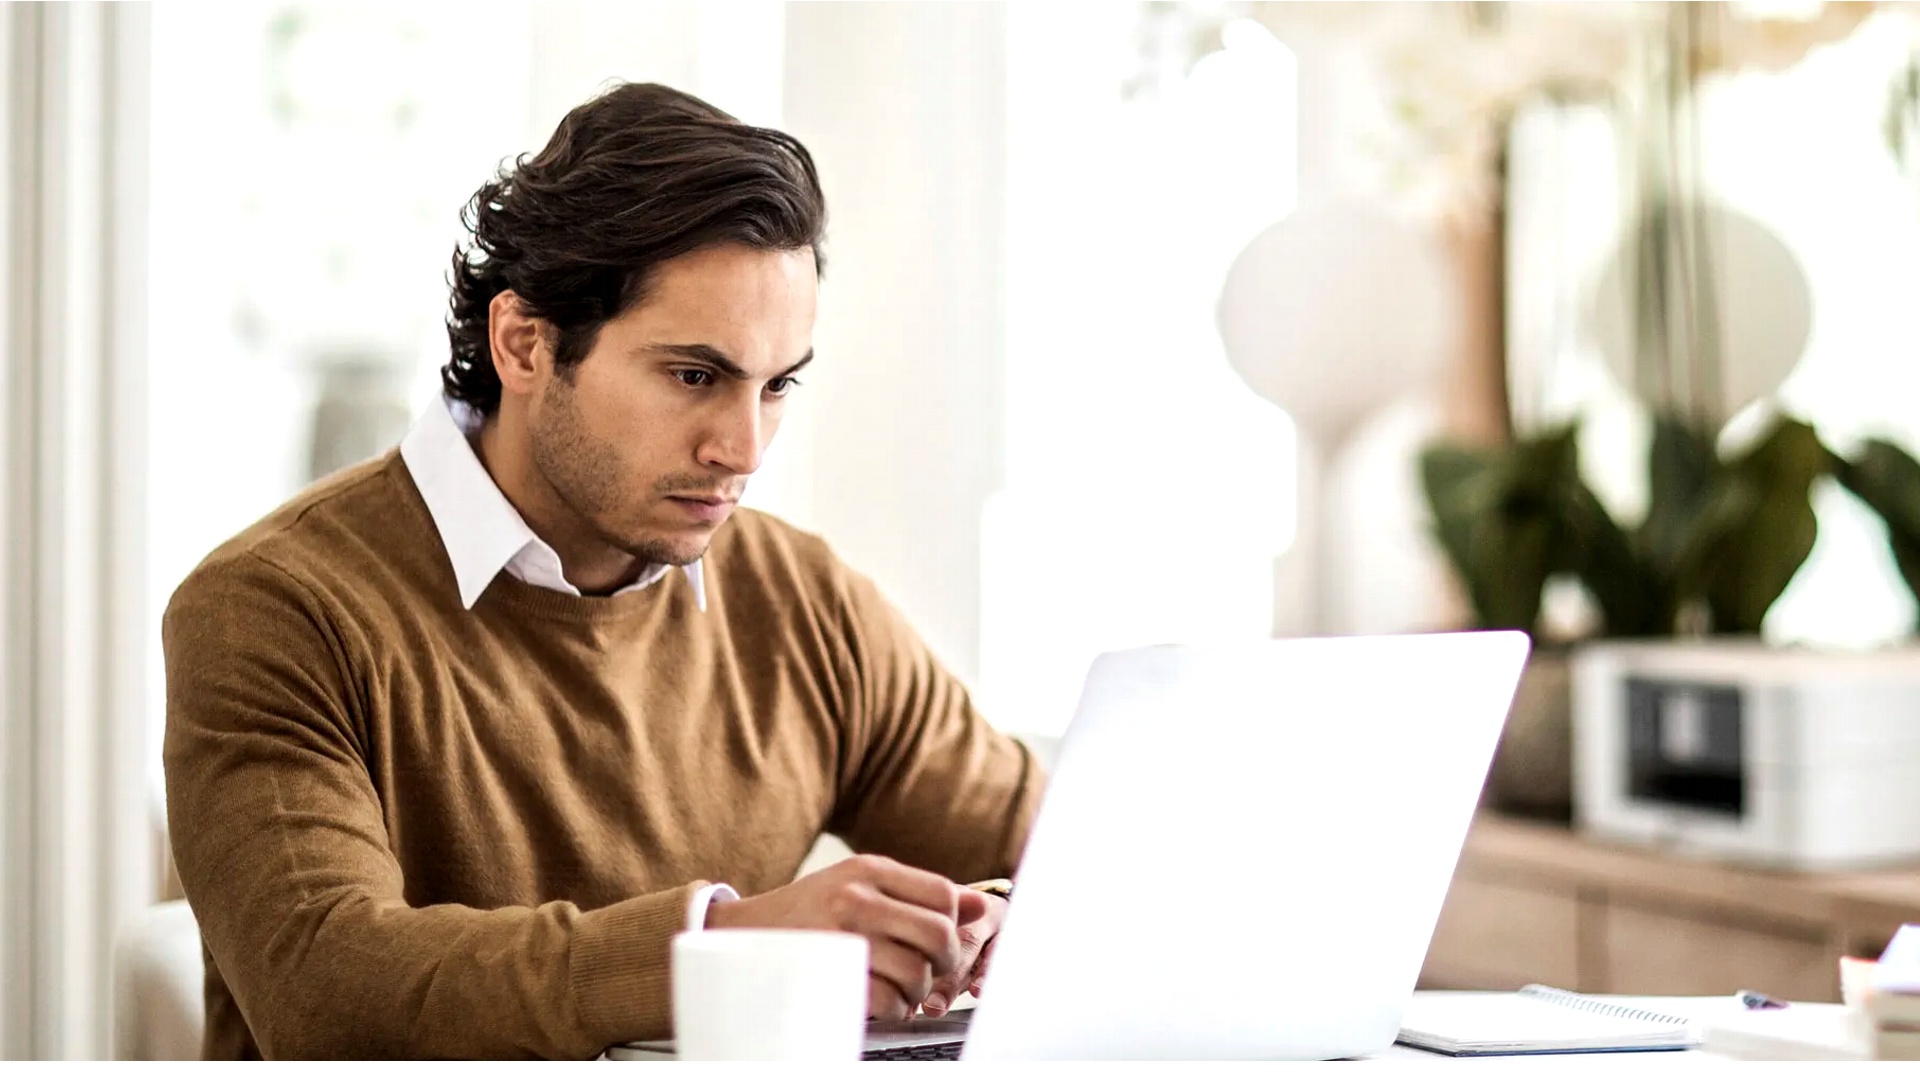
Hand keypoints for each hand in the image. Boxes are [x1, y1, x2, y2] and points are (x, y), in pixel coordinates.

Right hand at [704, 854, 989, 1019]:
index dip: (954, 925)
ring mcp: (840, 935)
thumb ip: (916, 893)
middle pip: (938, 934)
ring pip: (916, 972)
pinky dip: (894, 1011)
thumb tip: (978, 904)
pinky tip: (882, 1005)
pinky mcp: (827, 974)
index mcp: (868, 869)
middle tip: (929, 974)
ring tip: (902, 992)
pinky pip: (887, 1001)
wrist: (736, 935)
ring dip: (918, 993)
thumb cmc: (806, 913)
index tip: (940, 943)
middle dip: (944, 964)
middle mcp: (856, 896)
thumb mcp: (859, 885)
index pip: (943, 894)